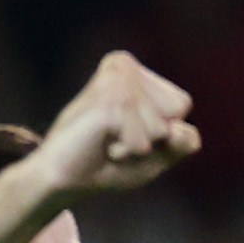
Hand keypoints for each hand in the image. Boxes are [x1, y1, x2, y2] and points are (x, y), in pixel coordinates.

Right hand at [40, 50, 201, 197]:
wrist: (62, 178)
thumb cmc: (106, 163)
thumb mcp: (156, 154)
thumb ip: (182, 142)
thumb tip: (180, 130)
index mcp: (131, 67)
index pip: (181, 104)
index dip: (163, 133)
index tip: (128, 133)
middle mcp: (123, 64)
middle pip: (177, 111)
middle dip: (154, 138)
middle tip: (116, 139)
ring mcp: (115, 81)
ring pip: (161, 128)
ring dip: (138, 147)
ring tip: (107, 141)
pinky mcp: (108, 102)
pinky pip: (143, 140)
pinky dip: (127, 152)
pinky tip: (102, 144)